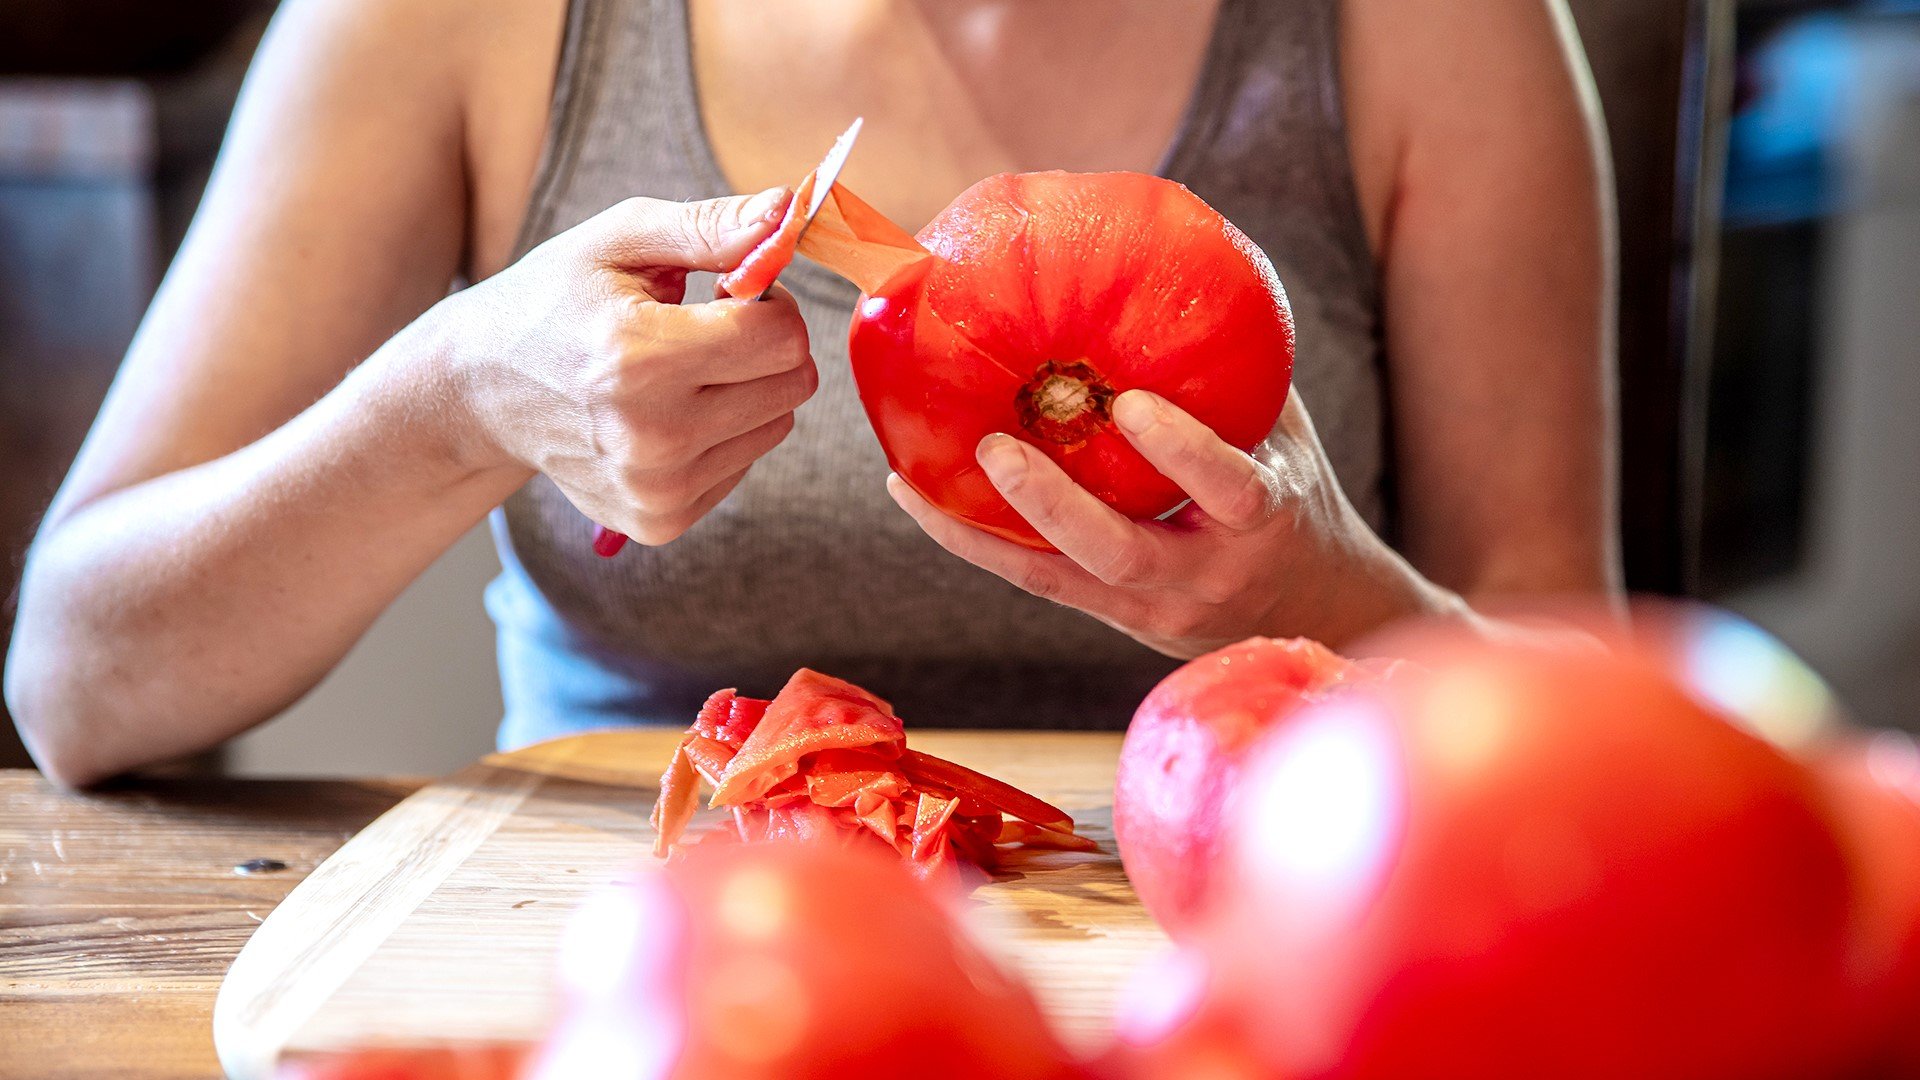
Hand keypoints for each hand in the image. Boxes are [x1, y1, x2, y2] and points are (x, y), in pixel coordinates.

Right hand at [444, 189, 815, 543]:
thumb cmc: (554, 303)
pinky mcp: (658, 521)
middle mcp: (649, 437)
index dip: (770, 301)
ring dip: (745, 389)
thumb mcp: (619, 240)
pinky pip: (745, 464)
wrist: (482, 391)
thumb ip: (708, 226)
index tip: (728, 291)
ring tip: (677, 371)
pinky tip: (665, 413)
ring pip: (777, 425)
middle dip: (764, 344)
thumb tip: (788, 210)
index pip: (782, 336)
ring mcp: (655, 489)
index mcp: (637, 358)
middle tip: (705, 327)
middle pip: (791, 384)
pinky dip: (722, 433)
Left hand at [887, 389, 1459, 655]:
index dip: (1182, 451)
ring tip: (917, 480)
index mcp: (1264, 519)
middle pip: (1122, 553)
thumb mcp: (1283, 433)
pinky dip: (975, 542)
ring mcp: (1153, 607)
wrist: (1309, 604)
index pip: (1229, 488)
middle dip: (1055, 505)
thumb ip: (1236, 372)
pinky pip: (1036, 582)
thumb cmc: (1289, 488)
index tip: (1133, 404)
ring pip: (1061, 579)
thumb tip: (1182, 261)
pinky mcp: (1112, 616)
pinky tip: (917, 498)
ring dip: (988, 531)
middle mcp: (1205, 574)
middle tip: (997, 447)